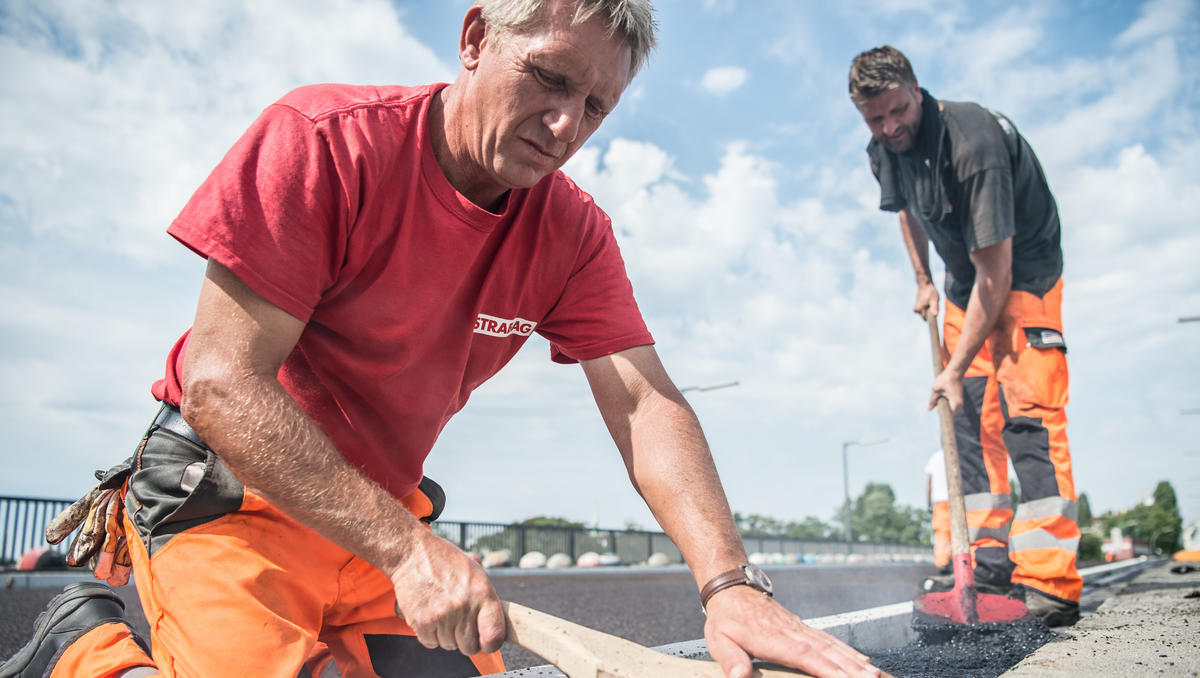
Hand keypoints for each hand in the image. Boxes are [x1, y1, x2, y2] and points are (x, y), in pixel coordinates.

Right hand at [390, 530, 505, 655]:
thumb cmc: (444, 561)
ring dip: (446, 635)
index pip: (495, 636)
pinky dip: (429, 634)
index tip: (486, 642)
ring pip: (449, 645)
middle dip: (465, 639)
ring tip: (441, 611)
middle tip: (458, 622)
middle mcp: (464, 606)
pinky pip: (430, 643)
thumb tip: (495, 625)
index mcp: (482, 593)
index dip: (491, 644)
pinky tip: (430, 614)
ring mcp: (442, 615)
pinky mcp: (422, 622)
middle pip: (470, 647)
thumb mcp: (475, 572)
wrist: (412, 554)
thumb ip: (485, 599)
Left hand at [704, 586, 880, 677]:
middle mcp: (792, 633)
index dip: (826, 668)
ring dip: (854, 661)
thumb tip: (739, 676)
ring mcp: (800, 629)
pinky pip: (829, 640)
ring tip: (873, 673)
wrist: (733, 589)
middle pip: (826, 652)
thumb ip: (731, 660)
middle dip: (850, 668)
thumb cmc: (726, 618)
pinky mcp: (802, 628)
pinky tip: (860, 659)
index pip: (804, 656)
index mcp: (773, 639)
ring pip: (832, 646)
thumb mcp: (719, 640)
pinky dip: (847, 651)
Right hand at [912, 282, 938, 317]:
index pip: (925, 319)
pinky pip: (923, 311)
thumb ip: (934, 308)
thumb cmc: (930, 292)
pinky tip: (928, 302)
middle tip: (932, 304)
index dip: (931, 318)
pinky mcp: (916, 306)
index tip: (934, 315)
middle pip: (925, 316)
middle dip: (930, 313)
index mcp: (919, 309)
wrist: (925, 284)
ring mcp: (916, 308)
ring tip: (930, 302)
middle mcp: (916, 310)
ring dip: (928, 310)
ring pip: (924, 313)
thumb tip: (935, 315)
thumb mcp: (934, 299)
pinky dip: (926, 308)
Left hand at [928, 366, 962, 412]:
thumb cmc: (945, 379)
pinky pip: (950, 402)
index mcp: (955, 404)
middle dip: (940, 406)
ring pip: (948, 406)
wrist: (955, 371)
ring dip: (942, 402)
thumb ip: (932, 400)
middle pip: (947, 411)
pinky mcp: (958, 398)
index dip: (939, 412)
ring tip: (940, 392)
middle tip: (937, 396)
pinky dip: (945, 399)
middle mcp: (959, 404)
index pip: (947, 414)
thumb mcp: (935, 390)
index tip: (935, 407)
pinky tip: (943, 392)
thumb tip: (929, 409)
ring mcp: (959, 402)